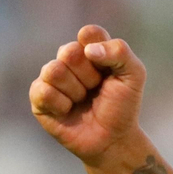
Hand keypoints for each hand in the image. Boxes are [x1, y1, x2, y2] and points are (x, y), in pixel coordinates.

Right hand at [29, 25, 145, 165]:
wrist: (112, 139)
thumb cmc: (123, 105)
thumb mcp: (133, 75)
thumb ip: (119, 52)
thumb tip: (88, 50)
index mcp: (91, 48)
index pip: (89, 33)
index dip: (99, 52)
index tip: (109, 70)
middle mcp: (68, 59)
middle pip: (69, 51)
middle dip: (88, 76)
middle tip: (96, 89)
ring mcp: (51, 78)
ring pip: (53, 70)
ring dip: (75, 91)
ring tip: (83, 101)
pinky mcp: (39, 98)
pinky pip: (43, 91)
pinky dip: (62, 104)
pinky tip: (68, 111)